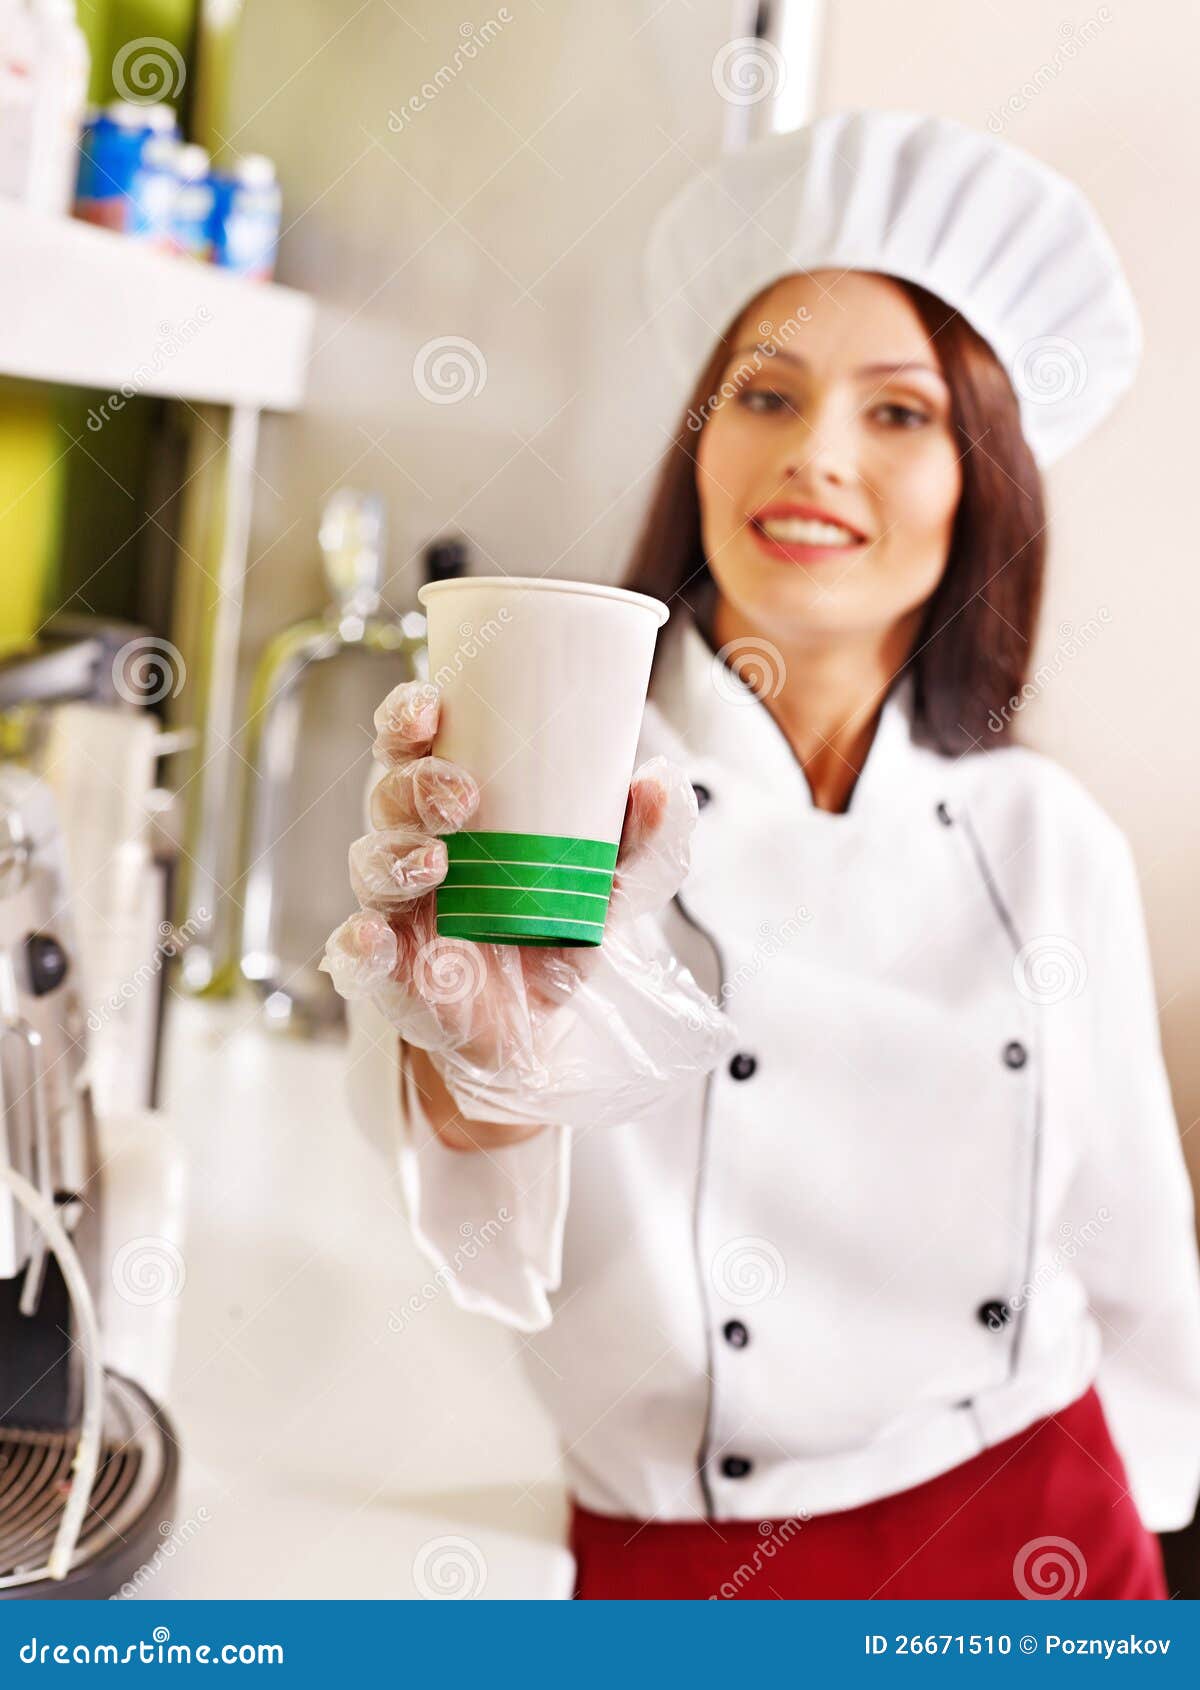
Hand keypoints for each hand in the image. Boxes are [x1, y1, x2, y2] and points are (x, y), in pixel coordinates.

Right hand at [323, 678, 736, 1138]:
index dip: (406, 715)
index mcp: (447, 809)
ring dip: (396, 856)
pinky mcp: (387, 972)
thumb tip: (661, 781)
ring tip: (436, 862)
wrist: (536, 1031)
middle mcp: (410, 848)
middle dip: (415, 784)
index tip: (431, 707)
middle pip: (386, 795)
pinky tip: (374, 937)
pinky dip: (357, 944)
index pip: (410, 745)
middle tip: (462, 795)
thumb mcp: (604, 885)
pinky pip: (354, 953)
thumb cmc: (551, 935)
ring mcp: (393, 909)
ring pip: (370, 864)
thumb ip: (634, 838)